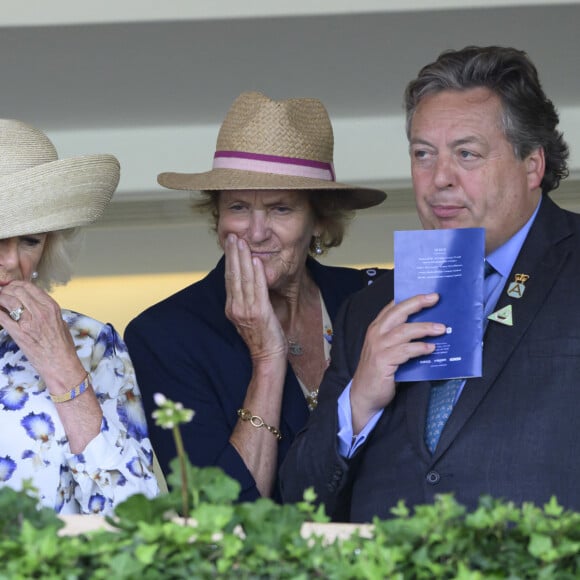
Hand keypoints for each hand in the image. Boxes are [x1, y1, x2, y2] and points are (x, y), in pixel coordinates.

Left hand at [0, 281, 85, 388]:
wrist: (60, 364)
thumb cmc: (62, 346)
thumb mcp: (60, 322)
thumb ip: (46, 310)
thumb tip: (32, 303)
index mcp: (51, 307)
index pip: (30, 287)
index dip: (17, 284)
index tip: (11, 286)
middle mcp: (40, 312)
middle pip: (17, 290)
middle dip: (6, 289)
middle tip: (3, 293)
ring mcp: (28, 322)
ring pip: (8, 300)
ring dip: (0, 298)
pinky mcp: (18, 333)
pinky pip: (1, 316)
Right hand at [224, 234, 286, 361]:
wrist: (267, 358)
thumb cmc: (263, 339)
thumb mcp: (250, 318)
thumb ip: (247, 301)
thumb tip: (249, 284)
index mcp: (233, 308)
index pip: (230, 279)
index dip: (230, 260)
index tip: (230, 245)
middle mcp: (236, 307)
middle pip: (233, 275)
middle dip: (233, 254)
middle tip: (232, 236)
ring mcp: (247, 310)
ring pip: (243, 279)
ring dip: (242, 258)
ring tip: (242, 242)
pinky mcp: (259, 312)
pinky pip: (257, 289)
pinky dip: (256, 273)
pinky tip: (255, 260)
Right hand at [350, 293, 445, 431]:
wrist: (364, 394)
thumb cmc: (378, 371)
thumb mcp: (386, 349)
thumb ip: (400, 338)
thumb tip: (427, 328)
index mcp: (376, 328)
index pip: (392, 307)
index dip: (409, 298)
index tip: (427, 293)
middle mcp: (376, 334)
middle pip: (398, 312)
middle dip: (417, 303)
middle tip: (435, 298)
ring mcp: (378, 347)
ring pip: (404, 331)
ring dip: (424, 328)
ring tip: (441, 329)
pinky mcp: (382, 361)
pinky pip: (404, 351)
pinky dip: (419, 348)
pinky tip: (431, 349)